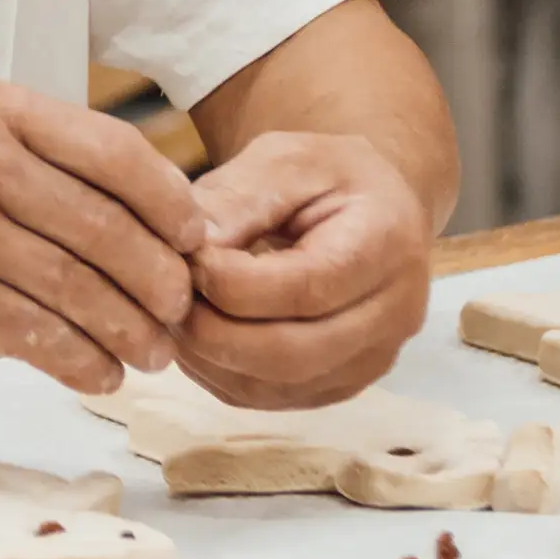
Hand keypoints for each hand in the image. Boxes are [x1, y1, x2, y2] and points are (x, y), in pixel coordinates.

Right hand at [0, 83, 206, 393]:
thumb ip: (47, 158)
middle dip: (160, 281)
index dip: (170, 203)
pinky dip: (80, 361)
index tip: (194, 239)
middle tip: (181, 310)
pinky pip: (33, 335)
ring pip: (75, 289)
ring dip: (129, 331)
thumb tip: (157, 213)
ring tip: (153, 352)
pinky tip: (101, 372)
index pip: (114, 153)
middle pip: (105, 229)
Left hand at [174, 129, 430, 407]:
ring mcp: (372, 359)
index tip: (185, 259)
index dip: (233, 284)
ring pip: (280, 386)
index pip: (307, 288)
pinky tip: (194, 336)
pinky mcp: (342, 384)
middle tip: (164, 297)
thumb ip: (238, 198)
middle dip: (214, 331)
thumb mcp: (284, 159)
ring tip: (173, 313)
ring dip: (211, 358)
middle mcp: (394, 313)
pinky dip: (221, 374)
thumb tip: (191, 246)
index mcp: (387, 244)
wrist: (369, 207)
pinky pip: (273, 399)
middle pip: (295, 352)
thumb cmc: (323, 174)